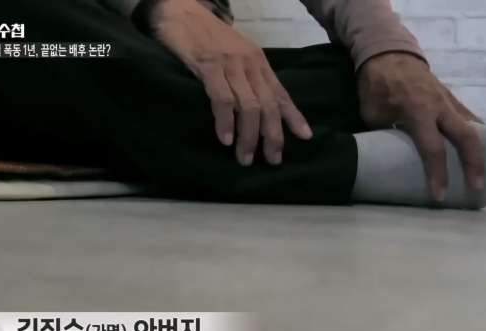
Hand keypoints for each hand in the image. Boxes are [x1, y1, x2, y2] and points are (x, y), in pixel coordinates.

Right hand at [149, 0, 312, 165]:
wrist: (180, 10)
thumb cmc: (207, 37)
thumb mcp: (236, 55)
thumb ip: (249, 78)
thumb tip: (259, 108)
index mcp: (259, 63)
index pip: (281, 93)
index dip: (294, 116)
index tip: (305, 137)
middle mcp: (250, 64)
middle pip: (269, 106)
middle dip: (273, 136)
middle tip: (272, 160)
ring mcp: (230, 65)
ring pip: (249, 106)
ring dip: (249, 136)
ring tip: (246, 158)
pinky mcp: (208, 66)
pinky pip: (223, 98)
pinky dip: (226, 121)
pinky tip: (225, 139)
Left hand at [358, 52, 484, 201]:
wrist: (389, 52)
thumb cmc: (378, 84)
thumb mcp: (372, 113)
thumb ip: (384, 134)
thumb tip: (387, 158)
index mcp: (418, 111)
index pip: (433, 148)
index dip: (438, 174)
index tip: (440, 196)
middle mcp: (439, 107)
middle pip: (467, 138)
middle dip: (474, 164)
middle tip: (476, 188)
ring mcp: (449, 101)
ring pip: (473, 127)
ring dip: (480, 151)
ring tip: (483, 173)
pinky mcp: (452, 98)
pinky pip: (469, 118)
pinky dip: (477, 134)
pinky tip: (482, 151)